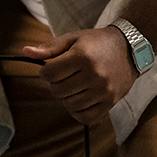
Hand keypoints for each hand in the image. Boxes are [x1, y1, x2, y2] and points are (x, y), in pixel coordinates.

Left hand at [15, 26, 137, 124]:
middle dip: (56, 83)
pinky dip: (78, 110)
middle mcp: (94, 75)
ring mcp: (103, 91)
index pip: (49, 73)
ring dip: (66, 97)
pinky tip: (80, 98)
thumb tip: (26, 51)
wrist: (130, 49)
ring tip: (74, 85)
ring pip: (69, 104)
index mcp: (82, 57)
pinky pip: (85, 117)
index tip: (53, 66)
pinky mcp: (110, 103)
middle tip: (65, 75)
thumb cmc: (97, 42)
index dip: (46, 71)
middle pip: (57, 90)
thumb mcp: (73, 39)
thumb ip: (49, 48)